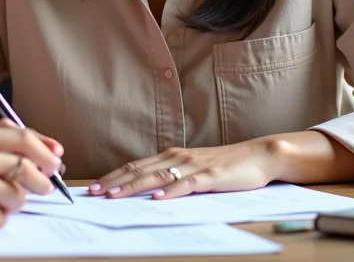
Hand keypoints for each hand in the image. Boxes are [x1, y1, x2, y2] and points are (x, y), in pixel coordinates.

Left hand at [89, 138, 278, 199]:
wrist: (259, 155)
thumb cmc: (226, 164)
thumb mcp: (194, 169)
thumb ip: (173, 177)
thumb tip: (147, 191)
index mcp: (171, 156)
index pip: (135, 166)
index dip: (114, 176)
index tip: (94, 187)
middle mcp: (178, 158)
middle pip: (140, 170)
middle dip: (115, 182)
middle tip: (94, 193)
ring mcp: (194, 166)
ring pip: (157, 177)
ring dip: (134, 187)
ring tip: (115, 196)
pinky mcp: (211, 175)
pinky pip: (187, 184)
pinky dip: (170, 191)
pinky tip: (157, 198)